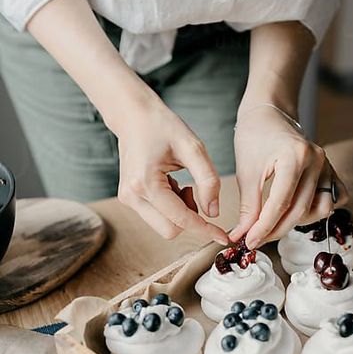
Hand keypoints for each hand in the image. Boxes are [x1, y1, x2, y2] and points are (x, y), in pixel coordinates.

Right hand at [115, 95, 227, 243]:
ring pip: (164, 226)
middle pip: (171, 231)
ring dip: (180, 212)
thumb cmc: (162, 126)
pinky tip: (171, 184)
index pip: (181, 219)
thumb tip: (213, 213)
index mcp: (146, 183)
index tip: (223, 237)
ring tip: (181, 183)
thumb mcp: (193, 148)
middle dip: (190, 218)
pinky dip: (172, 207)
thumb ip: (208, 180)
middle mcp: (132, 196)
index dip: (205, 229)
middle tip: (193, 191)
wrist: (132, 115)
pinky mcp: (129, 199)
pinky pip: (158, 217)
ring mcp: (128, 199)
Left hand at [230, 106, 346, 247]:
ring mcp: (327, 166)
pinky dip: (317, 210)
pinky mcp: (330, 171)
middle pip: (300, 210)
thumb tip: (242, 235)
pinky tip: (296, 211)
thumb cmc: (254, 137)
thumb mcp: (246, 172)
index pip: (281, 203)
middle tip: (255, 239)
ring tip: (273, 223)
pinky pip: (334, 199)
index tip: (249, 241)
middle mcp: (317, 161)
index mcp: (295, 156)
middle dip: (275, 230)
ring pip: (319, 209)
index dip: (263, 227)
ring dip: (297, 222)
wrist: (268, 114)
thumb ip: (248, 206)